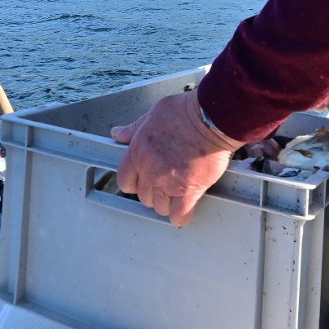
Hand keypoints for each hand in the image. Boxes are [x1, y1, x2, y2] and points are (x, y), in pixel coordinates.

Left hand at [111, 90, 237, 227]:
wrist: (211, 118)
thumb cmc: (184, 112)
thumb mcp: (152, 114)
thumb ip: (133, 129)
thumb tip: (117, 133)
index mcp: (137, 152)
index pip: (124, 181)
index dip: (134, 182)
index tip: (143, 179)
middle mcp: (150, 171)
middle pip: (143, 196)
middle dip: (153, 191)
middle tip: (166, 182)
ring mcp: (168, 183)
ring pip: (159, 207)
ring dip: (167, 203)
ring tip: (177, 193)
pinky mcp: (189, 192)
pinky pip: (179, 215)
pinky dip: (180, 216)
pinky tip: (185, 208)